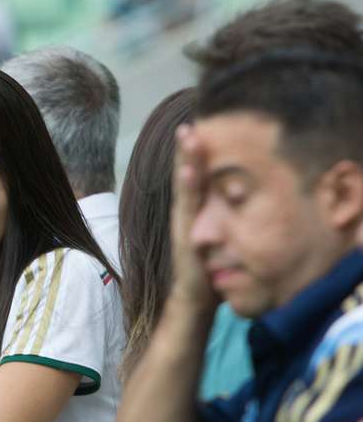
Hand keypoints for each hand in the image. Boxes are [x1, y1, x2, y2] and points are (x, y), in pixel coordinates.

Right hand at [170, 125, 218, 308]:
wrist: (196, 296)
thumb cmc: (209, 266)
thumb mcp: (218, 235)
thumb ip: (221, 217)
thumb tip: (237, 197)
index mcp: (194, 210)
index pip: (196, 177)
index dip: (195, 155)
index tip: (197, 129)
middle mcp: (185, 211)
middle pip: (186, 174)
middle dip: (186, 150)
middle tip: (188, 125)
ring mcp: (183, 221)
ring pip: (185, 184)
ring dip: (186, 159)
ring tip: (188, 137)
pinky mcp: (185, 233)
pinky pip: (188, 205)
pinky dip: (188, 186)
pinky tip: (189, 170)